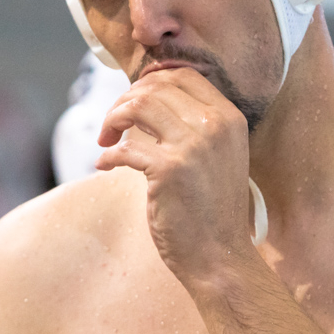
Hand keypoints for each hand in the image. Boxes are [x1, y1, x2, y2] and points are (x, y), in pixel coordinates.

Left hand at [96, 66, 255, 279]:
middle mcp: (215, 125)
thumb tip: (146, 102)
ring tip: (105, 140)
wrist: (220, 257)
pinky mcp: (169, 170)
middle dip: (124, 100)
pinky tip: (104, 165)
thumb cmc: (213, 212)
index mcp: (229, 119)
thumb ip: (193, 127)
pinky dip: (108, 155)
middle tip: (111, 125)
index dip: (150, 82)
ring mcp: (193, 146)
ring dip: (112, 119)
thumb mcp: (216, 158)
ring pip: (138, 106)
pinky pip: (125, 148)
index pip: (183, 75)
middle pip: (156, 87)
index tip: (132, 101)